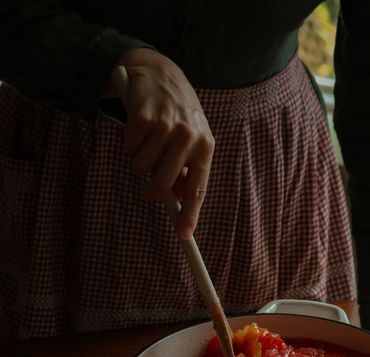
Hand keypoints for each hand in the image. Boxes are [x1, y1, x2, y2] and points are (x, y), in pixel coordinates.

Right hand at [103, 48, 214, 239]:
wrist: (159, 72)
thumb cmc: (178, 116)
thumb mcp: (190, 142)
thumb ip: (185, 172)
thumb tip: (178, 205)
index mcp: (205, 146)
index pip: (197, 188)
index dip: (190, 214)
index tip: (184, 235)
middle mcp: (189, 136)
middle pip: (163, 184)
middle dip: (152, 193)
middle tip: (149, 192)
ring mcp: (166, 125)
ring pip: (141, 168)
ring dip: (139, 162)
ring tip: (147, 144)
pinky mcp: (143, 117)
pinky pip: (129, 149)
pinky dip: (129, 144)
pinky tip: (138, 128)